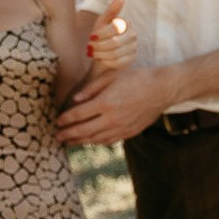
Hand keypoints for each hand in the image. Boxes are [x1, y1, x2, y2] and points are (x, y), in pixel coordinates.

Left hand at [55, 63, 175, 145]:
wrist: (162, 89)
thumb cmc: (136, 78)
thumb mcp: (112, 76)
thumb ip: (91, 88)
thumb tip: (75, 100)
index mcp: (106, 102)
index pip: (79, 114)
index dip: (65, 119)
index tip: (57, 122)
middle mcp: (112, 118)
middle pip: (84, 130)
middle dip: (68, 135)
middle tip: (56, 137)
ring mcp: (121, 128)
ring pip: (95, 139)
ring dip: (80, 141)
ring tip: (69, 142)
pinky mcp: (129, 133)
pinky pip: (108, 141)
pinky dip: (96, 142)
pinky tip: (89, 141)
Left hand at [87, 0, 137, 68]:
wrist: (103, 53)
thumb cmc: (101, 36)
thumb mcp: (102, 22)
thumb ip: (111, 10)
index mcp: (126, 23)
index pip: (115, 28)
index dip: (101, 34)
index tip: (91, 37)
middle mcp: (133, 34)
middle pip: (115, 42)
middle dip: (99, 46)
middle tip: (90, 47)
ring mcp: (134, 47)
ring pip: (115, 53)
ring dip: (100, 54)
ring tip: (93, 53)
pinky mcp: (132, 58)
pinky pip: (118, 62)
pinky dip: (106, 61)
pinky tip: (100, 59)